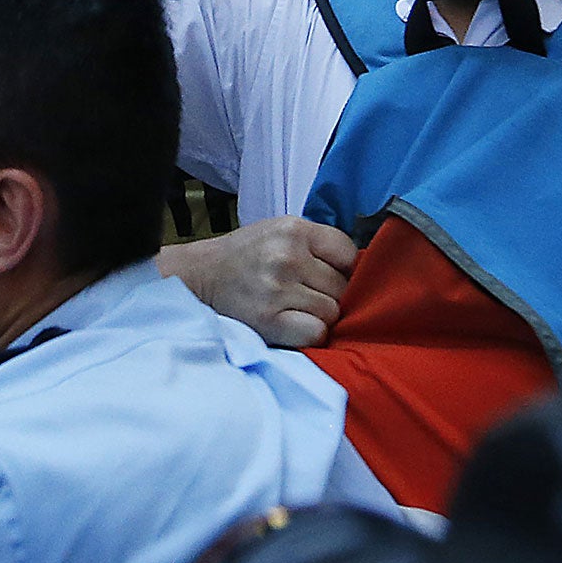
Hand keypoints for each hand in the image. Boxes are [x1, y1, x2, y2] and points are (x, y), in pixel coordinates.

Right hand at [161, 217, 357, 347]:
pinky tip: (292, 324)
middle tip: (306, 294)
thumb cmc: (246, 255)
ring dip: (319, 315)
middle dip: (330, 294)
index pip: (349, 254)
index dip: (344, 269)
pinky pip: (315, 333)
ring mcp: (277, 289)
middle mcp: (287, 256)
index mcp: (293, 229)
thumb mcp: (279, 231)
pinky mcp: (268, 319)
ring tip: (294, 308)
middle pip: (343, 288)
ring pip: (332, 313)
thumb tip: (362, 272)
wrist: (199, 275)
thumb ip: (316, 245)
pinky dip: (309, 333)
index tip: (326, 275)